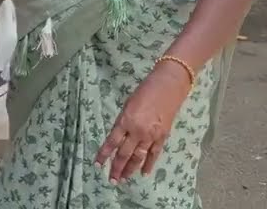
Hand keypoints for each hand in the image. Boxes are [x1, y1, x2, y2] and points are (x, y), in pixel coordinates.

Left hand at [95, 64, 191, 182]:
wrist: (168, 87)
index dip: (104, 155)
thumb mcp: (127, 105)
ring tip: (123, 180)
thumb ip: (123, 123)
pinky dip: (148, 164)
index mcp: (125, 121)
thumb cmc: (145, 91)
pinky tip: (143, 173)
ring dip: (130, 169)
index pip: (111, 142)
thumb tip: (119, 138)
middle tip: (111, 180)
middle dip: (116, 168)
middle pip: (124, 154)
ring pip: (138, 158)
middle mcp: (137, 131)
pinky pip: (154, 154)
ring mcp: (151, 136)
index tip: (97, 165)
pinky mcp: (162, 137)